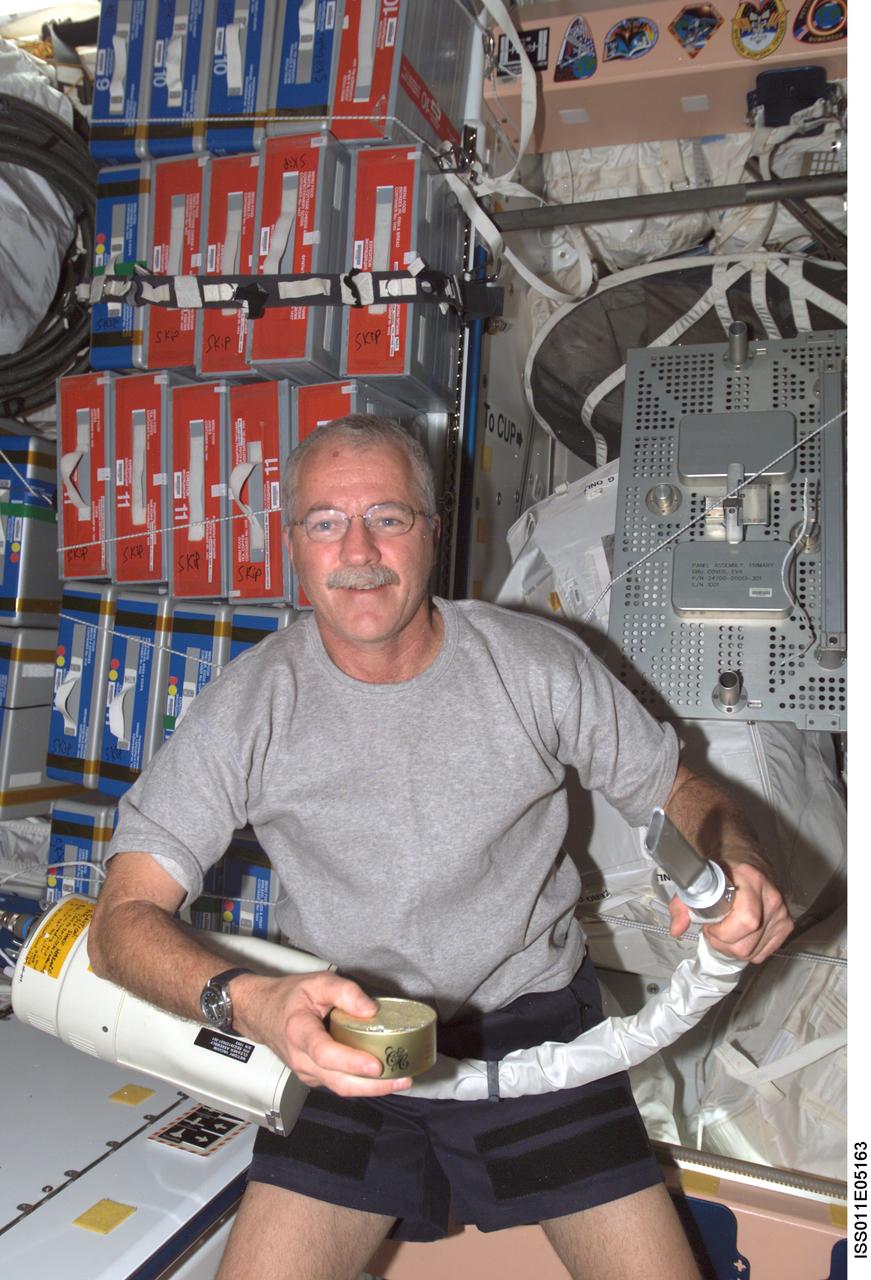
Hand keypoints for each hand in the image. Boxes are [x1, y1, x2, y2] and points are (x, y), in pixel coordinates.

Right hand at [230, 970, 412, 1096]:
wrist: (261, 1013)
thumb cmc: (289, 997)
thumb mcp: (316, 982)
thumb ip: (345, 991)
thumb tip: (371, 1009)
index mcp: (299, 1032)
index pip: (325, 1053)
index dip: (351, 1061)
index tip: (376, 1064)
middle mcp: (301, 1059)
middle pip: (339, 1081)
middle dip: (373, 1086)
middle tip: (402, 1079)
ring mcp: (306, 1072)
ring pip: (340, 1088)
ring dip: (371, 1088)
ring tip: (400, 1080)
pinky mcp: (313, 1077)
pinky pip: (338, 1084)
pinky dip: (361, 1084)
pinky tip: (381, 1077)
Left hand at [668, 860, 793, 963]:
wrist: (746, 862)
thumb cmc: (722, 872)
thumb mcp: (698, 883)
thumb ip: (682, 906)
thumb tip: (676, 929)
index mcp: (751, 881)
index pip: (745, 921)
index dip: (722, 932)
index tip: (708, 925)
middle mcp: (771, 897)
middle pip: (746, 944)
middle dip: (723, 943)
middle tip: (714, 930)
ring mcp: (781, 913)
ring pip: (754, 952)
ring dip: (733, 948)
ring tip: (725, 932)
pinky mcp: (786, 924)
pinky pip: (764, 953)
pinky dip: (748, 950)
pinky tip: (739, 935)